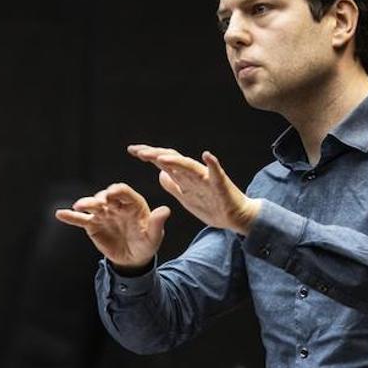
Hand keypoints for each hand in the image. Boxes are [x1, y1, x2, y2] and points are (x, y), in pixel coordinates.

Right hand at [54, 182, 169, 269]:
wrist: (134, 259)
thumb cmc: (146, 244)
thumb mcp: (154, 236)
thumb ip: (158, 223)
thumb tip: (166, 210)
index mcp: (133, 203)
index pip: (123, 192)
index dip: (117, 191)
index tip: (111, 194)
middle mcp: (116, 205)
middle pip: (105, 196)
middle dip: (100, 198)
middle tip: (98, 202)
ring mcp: (103, 214)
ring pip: (92, 206)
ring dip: (85, 204)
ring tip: (79, 206)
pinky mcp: (93, 225)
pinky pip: (80, 220)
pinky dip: (70, 217)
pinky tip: (60, 214)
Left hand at [127, 144, 259, 233]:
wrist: (234, 217)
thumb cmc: (212, 206)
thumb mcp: (186, 198)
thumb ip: (173, 186)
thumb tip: (160, 174)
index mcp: (184, 178)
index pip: (164, 162)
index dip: (149, 155)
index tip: (132, 150)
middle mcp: (194, 174)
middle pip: (172, 160)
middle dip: (156, 155)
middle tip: (139, 151)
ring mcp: (207, 178)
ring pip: (189, 166)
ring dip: (175, 160)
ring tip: (161, 157)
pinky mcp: (220, 186)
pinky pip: (216, 173)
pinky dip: (212, 164)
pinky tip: (207, 156)